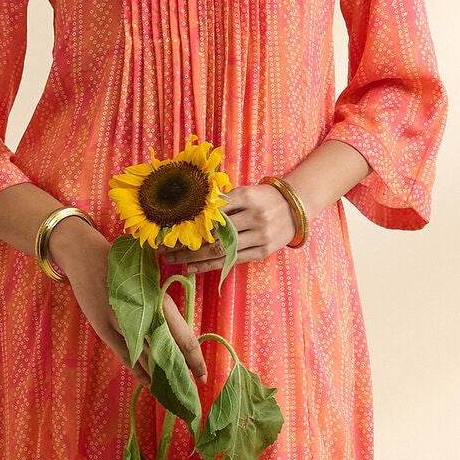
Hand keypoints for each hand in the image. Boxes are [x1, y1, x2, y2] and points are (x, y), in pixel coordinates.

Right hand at [52, 221, 206, 389]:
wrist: (89, 258)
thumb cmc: (124, 271)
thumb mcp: (149, 286)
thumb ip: (161, 311)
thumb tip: (177, 339)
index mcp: (160, 302)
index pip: (185, 338)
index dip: (196, 361)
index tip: (204, 377)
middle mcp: (144, 315)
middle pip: (168, 353)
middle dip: (181, 374)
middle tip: (190, 393)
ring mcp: (123, 324)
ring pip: (146, 358)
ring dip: (159, 376)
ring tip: (170, 392)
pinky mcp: (105, 330)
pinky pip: (126, 357)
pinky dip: (138, 372)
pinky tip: (148, 382)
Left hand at [174, 182, 301, 272]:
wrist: (296, 208)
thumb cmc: (264, 198)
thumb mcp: (246, 191)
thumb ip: (223, 200)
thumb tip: (190, 208)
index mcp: (248, 197)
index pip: (213, 211)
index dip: (189, 221)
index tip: (169, 228)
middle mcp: (255, 217)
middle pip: (214, 234)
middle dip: (186, 243)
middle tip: (164, 249)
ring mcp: (260, 236)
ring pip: (221, 250)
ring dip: (194, 257)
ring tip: (173, 260)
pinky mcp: (262, 252)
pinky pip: (232, 261)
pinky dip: (210, 265)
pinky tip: (192, 267)